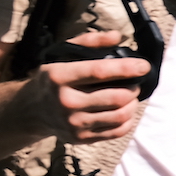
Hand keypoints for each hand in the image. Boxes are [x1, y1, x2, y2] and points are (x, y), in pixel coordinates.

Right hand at [30, 31, 149, 143]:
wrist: (32, 110)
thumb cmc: (54, 78)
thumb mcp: (64, 54)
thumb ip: (90, 42)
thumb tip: (117, 36)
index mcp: (59, 77)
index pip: (99, 72)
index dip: (127, 68)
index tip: (144, 66)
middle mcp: (66, 102)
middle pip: (116, 97)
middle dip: (133, 88)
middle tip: (135, 83)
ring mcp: (73, 123)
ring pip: (120, 115)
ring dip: (133, 104)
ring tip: (130, 96)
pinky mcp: (81, 138)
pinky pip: (117, 131)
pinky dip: (128, 120)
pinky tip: (123, 110)